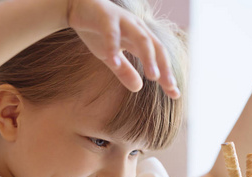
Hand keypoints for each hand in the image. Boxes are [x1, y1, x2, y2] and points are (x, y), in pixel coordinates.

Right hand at [65, 0, 179, 98]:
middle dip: (164, 67)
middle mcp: (136, 28)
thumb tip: (138, 88)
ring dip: (149, 58)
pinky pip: (111, 33)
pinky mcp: (105, 17)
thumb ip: (124, 71)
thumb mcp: (111, 56)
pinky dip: (113, 47)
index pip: (158, 58)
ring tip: (153, 77)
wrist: (76, 7)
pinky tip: (114, 63)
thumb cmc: (97, 31)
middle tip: (170, 86)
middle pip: (156, 48)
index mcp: (140, 38)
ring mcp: (122, 21)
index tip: (175, 94)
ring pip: (141, 39)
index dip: (167, 75)